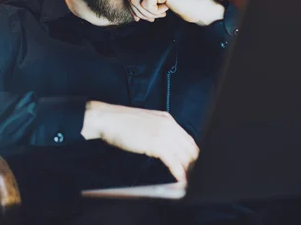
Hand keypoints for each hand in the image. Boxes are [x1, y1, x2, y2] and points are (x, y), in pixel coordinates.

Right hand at [81, 101, 198, 182]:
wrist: (108, 119)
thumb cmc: (121, 123)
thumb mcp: (146, 123)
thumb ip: (159, 132)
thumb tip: (166, 147)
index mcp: (167, 119)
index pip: (188, 139)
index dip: (192, 154)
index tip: (192, 165)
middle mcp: (168, 124)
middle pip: (189, 148)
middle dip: (192, 164)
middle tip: (192, 176)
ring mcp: (163, 133)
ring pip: (183, 155)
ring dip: (187, 170)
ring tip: (188, 181)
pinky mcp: (156, 143)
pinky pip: (173, 161)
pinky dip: (178, 172)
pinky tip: (180, 179)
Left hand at [125, 0, 224, 25]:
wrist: (202, 8)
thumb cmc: (183, 5)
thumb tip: (130, 8)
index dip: (135, 8)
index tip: (145, 17)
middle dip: (140, 12)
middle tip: (153, 17)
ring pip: (136, 1)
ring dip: (147, 13)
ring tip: (161, 13)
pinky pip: (145, 5)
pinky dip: (154, 12)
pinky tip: (166, 10)